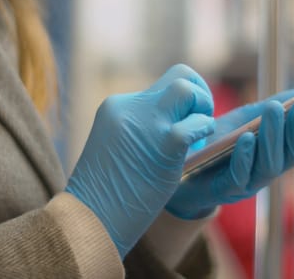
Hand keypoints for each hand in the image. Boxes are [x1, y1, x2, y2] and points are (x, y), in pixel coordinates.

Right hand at [65, 64, 215, 258]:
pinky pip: (196, 122)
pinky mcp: (163, 143)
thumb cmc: (104, 193)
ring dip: (203, 107)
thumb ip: (138, 130)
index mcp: (116, 106)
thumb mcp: (115, 147)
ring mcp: (147, 123)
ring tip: (200, 135)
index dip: (178, 106)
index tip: (180, 128)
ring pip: (186, 88)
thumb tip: (170, 127)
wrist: (90, 218)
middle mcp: (130, 107)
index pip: (160, 87)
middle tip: (199, 121)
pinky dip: (204, 130)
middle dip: (198, 94)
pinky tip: (198, 148)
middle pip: (178, 75)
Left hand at [165, 89, 293, 219]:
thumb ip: (272, 110)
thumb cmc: (218, 147)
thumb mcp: (245, 121)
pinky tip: (247, 138)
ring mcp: (249, 182)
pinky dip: (245, 158)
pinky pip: (239, 177)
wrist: (183, 174)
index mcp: (277, 152)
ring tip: (275, 109)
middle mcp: (268, 169)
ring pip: (270, 164)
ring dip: (274, 135)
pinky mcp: (224, 191)